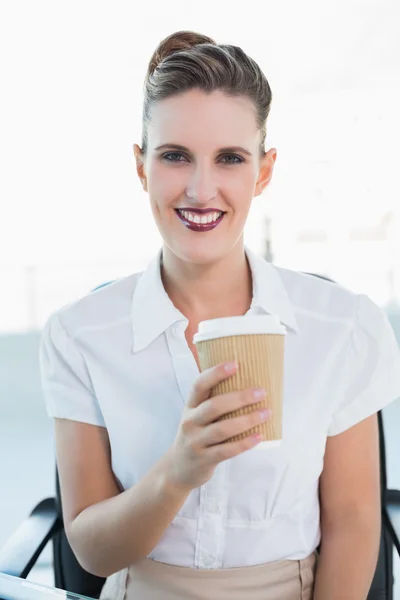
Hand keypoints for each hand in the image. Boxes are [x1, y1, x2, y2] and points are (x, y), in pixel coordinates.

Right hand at [165, 361, 270, 491]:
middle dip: (239, 397)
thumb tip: (247, 383)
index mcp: (190, 407)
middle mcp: (190, 422)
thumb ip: (213, 401)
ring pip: (223, 429)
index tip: (235, 364)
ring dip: (247, 420)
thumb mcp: (196, 416)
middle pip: (214, 406)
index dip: (216, 373)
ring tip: (266, 413)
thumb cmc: (195, 435)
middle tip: (261, 392)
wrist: (177, 469)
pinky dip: (244, 443)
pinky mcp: (204, 459)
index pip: (199, 385)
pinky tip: (259, 436)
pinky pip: (227, 450)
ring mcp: (196, 442)